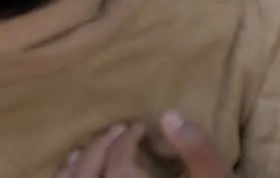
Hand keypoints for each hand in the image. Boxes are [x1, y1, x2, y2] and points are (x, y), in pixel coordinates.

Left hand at [57, 113, 231, 177]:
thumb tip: (170, 115)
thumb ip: (198, 149)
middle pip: (88, 177)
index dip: (126, 140)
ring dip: (73, 170)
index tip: (140, 126)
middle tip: (118, 130)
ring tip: (84, 150)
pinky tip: (74, 177)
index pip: (119, 164)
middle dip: (99, 148)